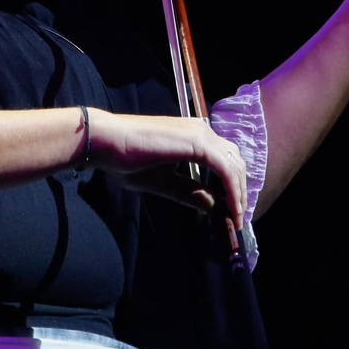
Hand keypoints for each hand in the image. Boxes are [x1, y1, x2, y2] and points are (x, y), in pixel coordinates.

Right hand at [87, 109, 248, 228]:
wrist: (108, 141)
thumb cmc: (127, 160)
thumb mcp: (164, 182)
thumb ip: (188, 191)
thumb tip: (213, 206)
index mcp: (193, 136)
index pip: (225, 159)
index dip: (232, 185)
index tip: (231, 211)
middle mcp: (201, 130)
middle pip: (235, 161)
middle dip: (240, 191)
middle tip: (238, 217)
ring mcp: (200, 134)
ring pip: (234, 165)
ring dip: (239, 193)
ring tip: (236, 217)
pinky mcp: (197, 142)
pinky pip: (225, 169)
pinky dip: (232, 190)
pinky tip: (230, 208)